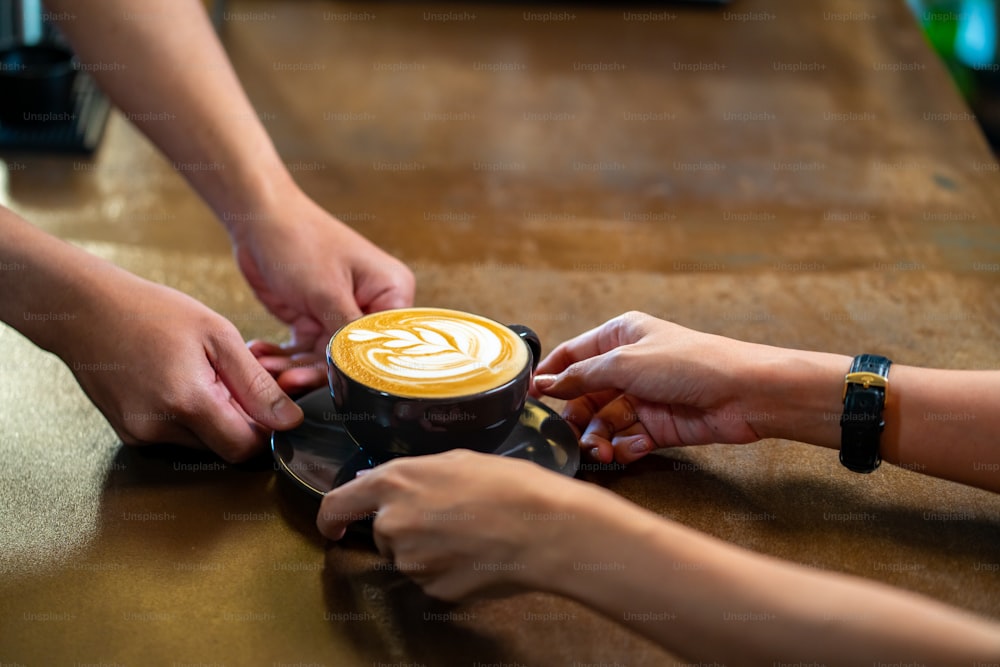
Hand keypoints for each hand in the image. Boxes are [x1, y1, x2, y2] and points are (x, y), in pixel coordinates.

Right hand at [56, 268, 303, 461]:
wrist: (84, 309)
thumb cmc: (151, 312)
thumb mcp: (217, 335)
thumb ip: (256, 383)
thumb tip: (289, 420)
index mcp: (187, 402)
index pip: (245, 448)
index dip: (265, 428)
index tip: (266, 400)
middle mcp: (159, 428)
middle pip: (224, 448)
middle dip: (241, 420)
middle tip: (233, 379)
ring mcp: (140, 435)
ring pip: (203, 444)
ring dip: (215, 418)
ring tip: (204, 375)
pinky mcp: (130, 433)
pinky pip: (176, 437)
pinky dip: (189, 416)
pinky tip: (181, 381)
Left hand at [231, 192, 414, 385]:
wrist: (258, 218)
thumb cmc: (300, 240)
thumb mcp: (326, 290)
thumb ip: (347, 332)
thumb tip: (363, 370)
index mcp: (391, 291)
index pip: (386, 342)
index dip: (361, 367)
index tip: (335, 384)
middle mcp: (371, 305)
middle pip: (352, 354)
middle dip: (316, 370)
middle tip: (288, 382)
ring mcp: (340, 313)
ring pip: (322, 357)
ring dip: (292, 366)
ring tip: (266, 370)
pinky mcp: (313, 319)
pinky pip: (301, 350)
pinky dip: (281, 357)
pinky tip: (261, 356)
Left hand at [317, 450, 586, 600]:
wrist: (544, 528)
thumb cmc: (509, 484)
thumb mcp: (455, 460)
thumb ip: (413, 475)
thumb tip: (389, 487)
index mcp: (394, 482)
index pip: (338, 504)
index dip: (331, 518)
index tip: (334, 526)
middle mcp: (394, 523)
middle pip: (384, 532)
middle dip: (407, 527)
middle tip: (450, 517)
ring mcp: (412, 561)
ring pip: (409, 557)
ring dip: (430, 548)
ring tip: (473, 532)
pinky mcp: (433, 589)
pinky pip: (432, 579)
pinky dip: (449, 569)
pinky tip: (478, 553)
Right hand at [532, 311, 764, 464]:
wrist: (746, 393)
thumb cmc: (692, 362)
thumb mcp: (625, 363)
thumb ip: (581, 376)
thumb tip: (543, 383)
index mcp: (619, 337)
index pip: (572, 355)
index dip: (550, 376)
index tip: (530, 399)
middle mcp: (629, 365)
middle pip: (584, 396)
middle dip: (576, 418)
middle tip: (569, 436)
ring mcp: (643, 397)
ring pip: (604, 423)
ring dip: (600, 439)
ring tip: (603, 451)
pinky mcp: (658, 425)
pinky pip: (628, 439)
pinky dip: (627, 447)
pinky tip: (635, 448)